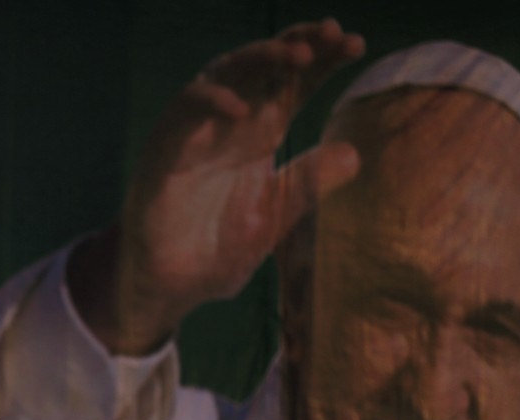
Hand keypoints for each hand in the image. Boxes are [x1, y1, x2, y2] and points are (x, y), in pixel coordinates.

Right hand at [69, 18, 363, 354]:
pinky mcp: (164, 151)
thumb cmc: (218, 250)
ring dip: (259, 58)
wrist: (172, 286)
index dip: (322, 60)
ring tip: (298, 56)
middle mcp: (228, 126)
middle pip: (261, 66)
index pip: (291, 84)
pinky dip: (211, 103)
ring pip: (223, 73)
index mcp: (258, 137)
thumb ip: (307, 185)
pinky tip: (243, 110)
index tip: (356, 45)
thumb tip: (354, 153)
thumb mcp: (275, 217)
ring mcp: (195, 133)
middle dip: (296, 44)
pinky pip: (184, 112)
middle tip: (331, 33)